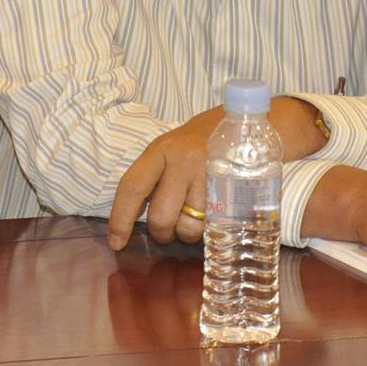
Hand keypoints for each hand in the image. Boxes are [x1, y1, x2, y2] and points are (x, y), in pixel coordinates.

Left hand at [110, 96, 328, 250]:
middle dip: (163, 233)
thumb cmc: (203, 141)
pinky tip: (214, 216)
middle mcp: (182, 160)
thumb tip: (133, 217)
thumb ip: (154, 177)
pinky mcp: (232, 188)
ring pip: (189, 227)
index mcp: (160, 150)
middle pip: (161, 217)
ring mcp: (209, 173)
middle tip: (170, 229)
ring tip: (197, 216)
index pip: (132, 187)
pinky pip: (214, 226)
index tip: (116, 242)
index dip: (120, 219)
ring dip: (190, 233)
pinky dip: (211, 230)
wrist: (250, 123)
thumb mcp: (173, 149)